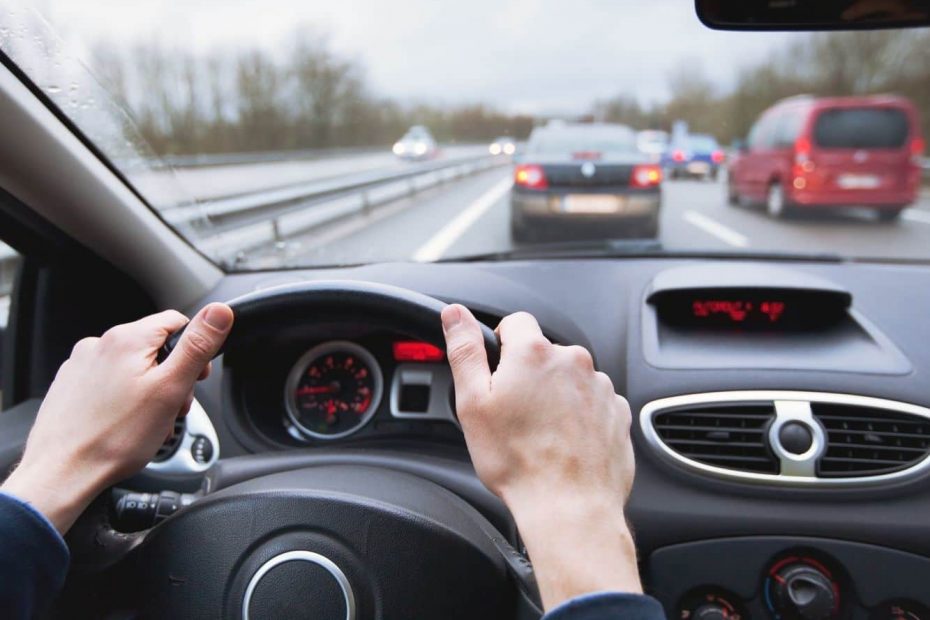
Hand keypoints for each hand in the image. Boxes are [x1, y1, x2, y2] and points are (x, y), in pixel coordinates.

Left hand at [1, 303, 232, 533]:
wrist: (62, 473)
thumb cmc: (114, 438)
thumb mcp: (171, 388)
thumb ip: (198, 346)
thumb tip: (220, 312)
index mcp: (127, 338)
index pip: (177, 322)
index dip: (195, 351)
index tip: (196, 379)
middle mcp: (99, 344)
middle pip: (155, 348)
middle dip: (172, 377)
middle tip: (172, 408)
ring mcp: (82, 365)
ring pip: (133, 368)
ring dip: (150, 391)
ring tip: (149, 423)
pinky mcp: (71, 386)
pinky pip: (111, 384)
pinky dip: (125, 400)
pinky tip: (125, 425)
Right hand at [442, 304, 640, 609]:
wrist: (569, 507)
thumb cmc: (518, 462)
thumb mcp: (473, 403)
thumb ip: (465, 350)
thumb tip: (455, 314)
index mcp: (534, 353)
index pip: (516, 323)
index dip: (501, 347)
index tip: (498, 377)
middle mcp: (574, 361)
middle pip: (544, 354)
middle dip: (529, 377)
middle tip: (514, 415)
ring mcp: (600, 387)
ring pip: (569, 380)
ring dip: (556, 397)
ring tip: (541, 436)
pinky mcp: (617, 413)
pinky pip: (593, 403)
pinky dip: (580, 417)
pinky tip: (564, 444)